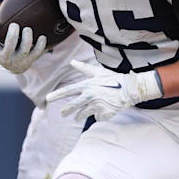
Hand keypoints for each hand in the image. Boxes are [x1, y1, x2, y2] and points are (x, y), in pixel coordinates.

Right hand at [0, 11, 46, 73]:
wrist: (16, 68)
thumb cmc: (5, 49)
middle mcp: (8, 59)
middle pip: (10, 46)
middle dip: (13, 34)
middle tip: (14, 25)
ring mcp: (20, 61)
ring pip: (25, 49)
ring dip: (27, 37)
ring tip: (27, 29)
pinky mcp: (31, 61)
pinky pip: (37, 52)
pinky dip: (41, 44)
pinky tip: (42, 36)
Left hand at [45, 60, 162, 122]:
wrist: (130, 89)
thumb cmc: (113, 79)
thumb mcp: (98, 72)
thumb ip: (84, 68)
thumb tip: (72, 61)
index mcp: (87, 85)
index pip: (69, 91)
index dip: (57, 95)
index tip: (48, 98)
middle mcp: (90, 96)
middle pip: (72, 106)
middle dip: (66, 111)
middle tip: (62, 114)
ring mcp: (96, 105)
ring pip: (83, 114)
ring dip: (80, 115)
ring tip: (78, 116)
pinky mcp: (104, 113)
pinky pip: (97, 117)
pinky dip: (99, 115)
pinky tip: (104, 111)